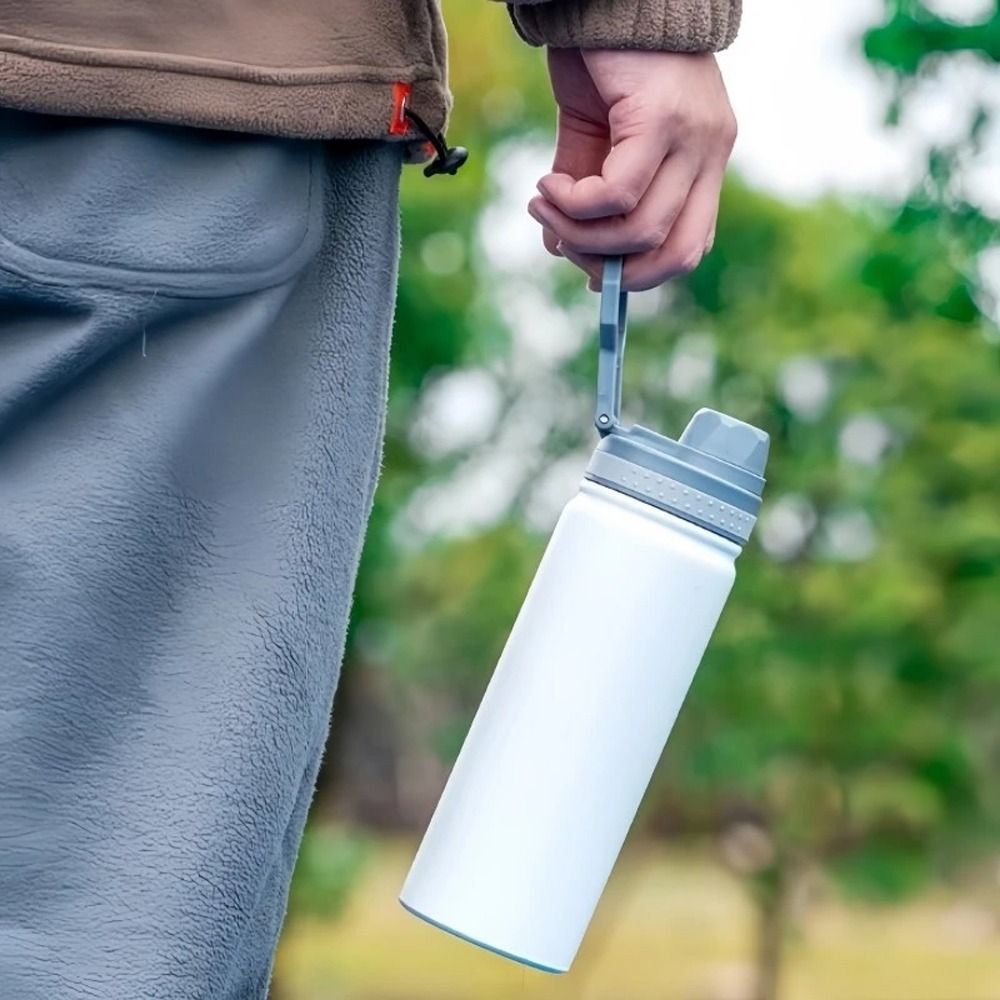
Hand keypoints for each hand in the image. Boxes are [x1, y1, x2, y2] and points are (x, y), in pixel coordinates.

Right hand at [528, 48, 736, 290]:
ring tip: (544, 204)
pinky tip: (549, 184)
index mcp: (704, 161)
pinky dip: (574, 203)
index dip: (644, 273)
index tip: (596, 274)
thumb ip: (587, 194)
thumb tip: (560, 248)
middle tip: (563, 242)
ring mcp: (694, 137)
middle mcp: (710, 153)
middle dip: (613, 268)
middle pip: (676, 253)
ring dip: (580, 232)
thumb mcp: (597, 139)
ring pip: (642, 228)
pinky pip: (616, 194)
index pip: (692, 245)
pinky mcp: (662, 120)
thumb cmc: (603, 61)